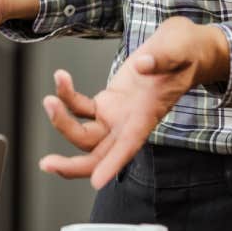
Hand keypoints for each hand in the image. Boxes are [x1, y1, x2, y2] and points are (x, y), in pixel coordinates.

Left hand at [37, 16, 229, 188]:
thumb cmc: (186, 53)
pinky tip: (61, 77)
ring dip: (61, 122)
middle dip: (73, 165)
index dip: (113, 165)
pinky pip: (80, 107)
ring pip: (85, 135)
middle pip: (99, 154)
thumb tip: (143, 64)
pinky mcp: (108, 102)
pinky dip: (66, 96)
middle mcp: (129, 122)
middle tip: (46, 164)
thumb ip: (162, 58)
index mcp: (147, 115)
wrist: (185, 49)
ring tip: (49, 100)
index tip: (96, 182)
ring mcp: (117, 114)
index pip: (129, 145)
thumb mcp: (180, 48)